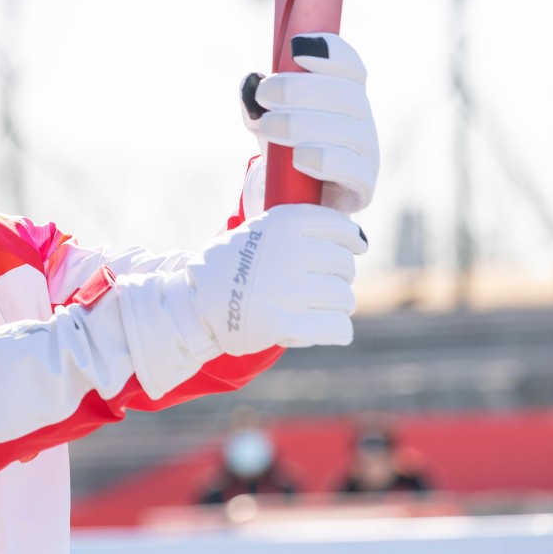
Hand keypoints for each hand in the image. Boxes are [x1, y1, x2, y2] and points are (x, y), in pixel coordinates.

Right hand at [185, 204, 365, 352]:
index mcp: (284, 222)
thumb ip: (300, 228)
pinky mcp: (284, 324)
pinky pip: (338, 328)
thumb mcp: (261, 228)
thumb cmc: (235, 265)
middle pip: (345, 266)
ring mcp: (286, 289)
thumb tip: (355, 236)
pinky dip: (338, 330)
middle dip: (338, 276)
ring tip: (318, 306)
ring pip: (344, 298)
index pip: (342, 229)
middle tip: (320, 283)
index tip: (354, 247)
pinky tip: (326, 327)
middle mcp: (289, 252)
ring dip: (337, 305)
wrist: (197, 303)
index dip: (352, 240)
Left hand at [239, 32, 378, 214]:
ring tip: (269, 126)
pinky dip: (325, 159)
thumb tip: (250, 82)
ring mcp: (368, 154)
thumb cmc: (283, 148)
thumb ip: (255, 99)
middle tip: (265, 95)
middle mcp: (362, 121)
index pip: (350, 67)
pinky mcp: (363, 187)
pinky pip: (354, 170)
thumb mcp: (265, 118)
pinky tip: (299, 157)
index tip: (296, 49)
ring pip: (348, 131)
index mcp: (345, 96)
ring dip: (303, 124)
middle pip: (347, 95)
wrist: (292, 199)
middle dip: (301, 89)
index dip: (330, 52)